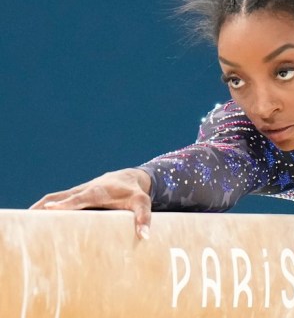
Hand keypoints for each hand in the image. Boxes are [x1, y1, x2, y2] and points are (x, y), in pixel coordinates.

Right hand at [30, 168, 152, 239]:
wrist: (130, 178)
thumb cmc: (135, 193)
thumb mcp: (143, 203)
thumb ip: (144, 218)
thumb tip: (144, 236)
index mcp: (99, 191)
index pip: (80, 198)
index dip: (66, 204)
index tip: (50, 210)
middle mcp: (85, 189)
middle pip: (61, 197)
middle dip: (45, 206)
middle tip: (30, 218)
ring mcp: (78, 191)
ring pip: (55, 197)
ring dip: (40, 207)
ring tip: (26, 221)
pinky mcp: (76, 195)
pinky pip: (57, 199)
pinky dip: (45, 206)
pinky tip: (36, 218)